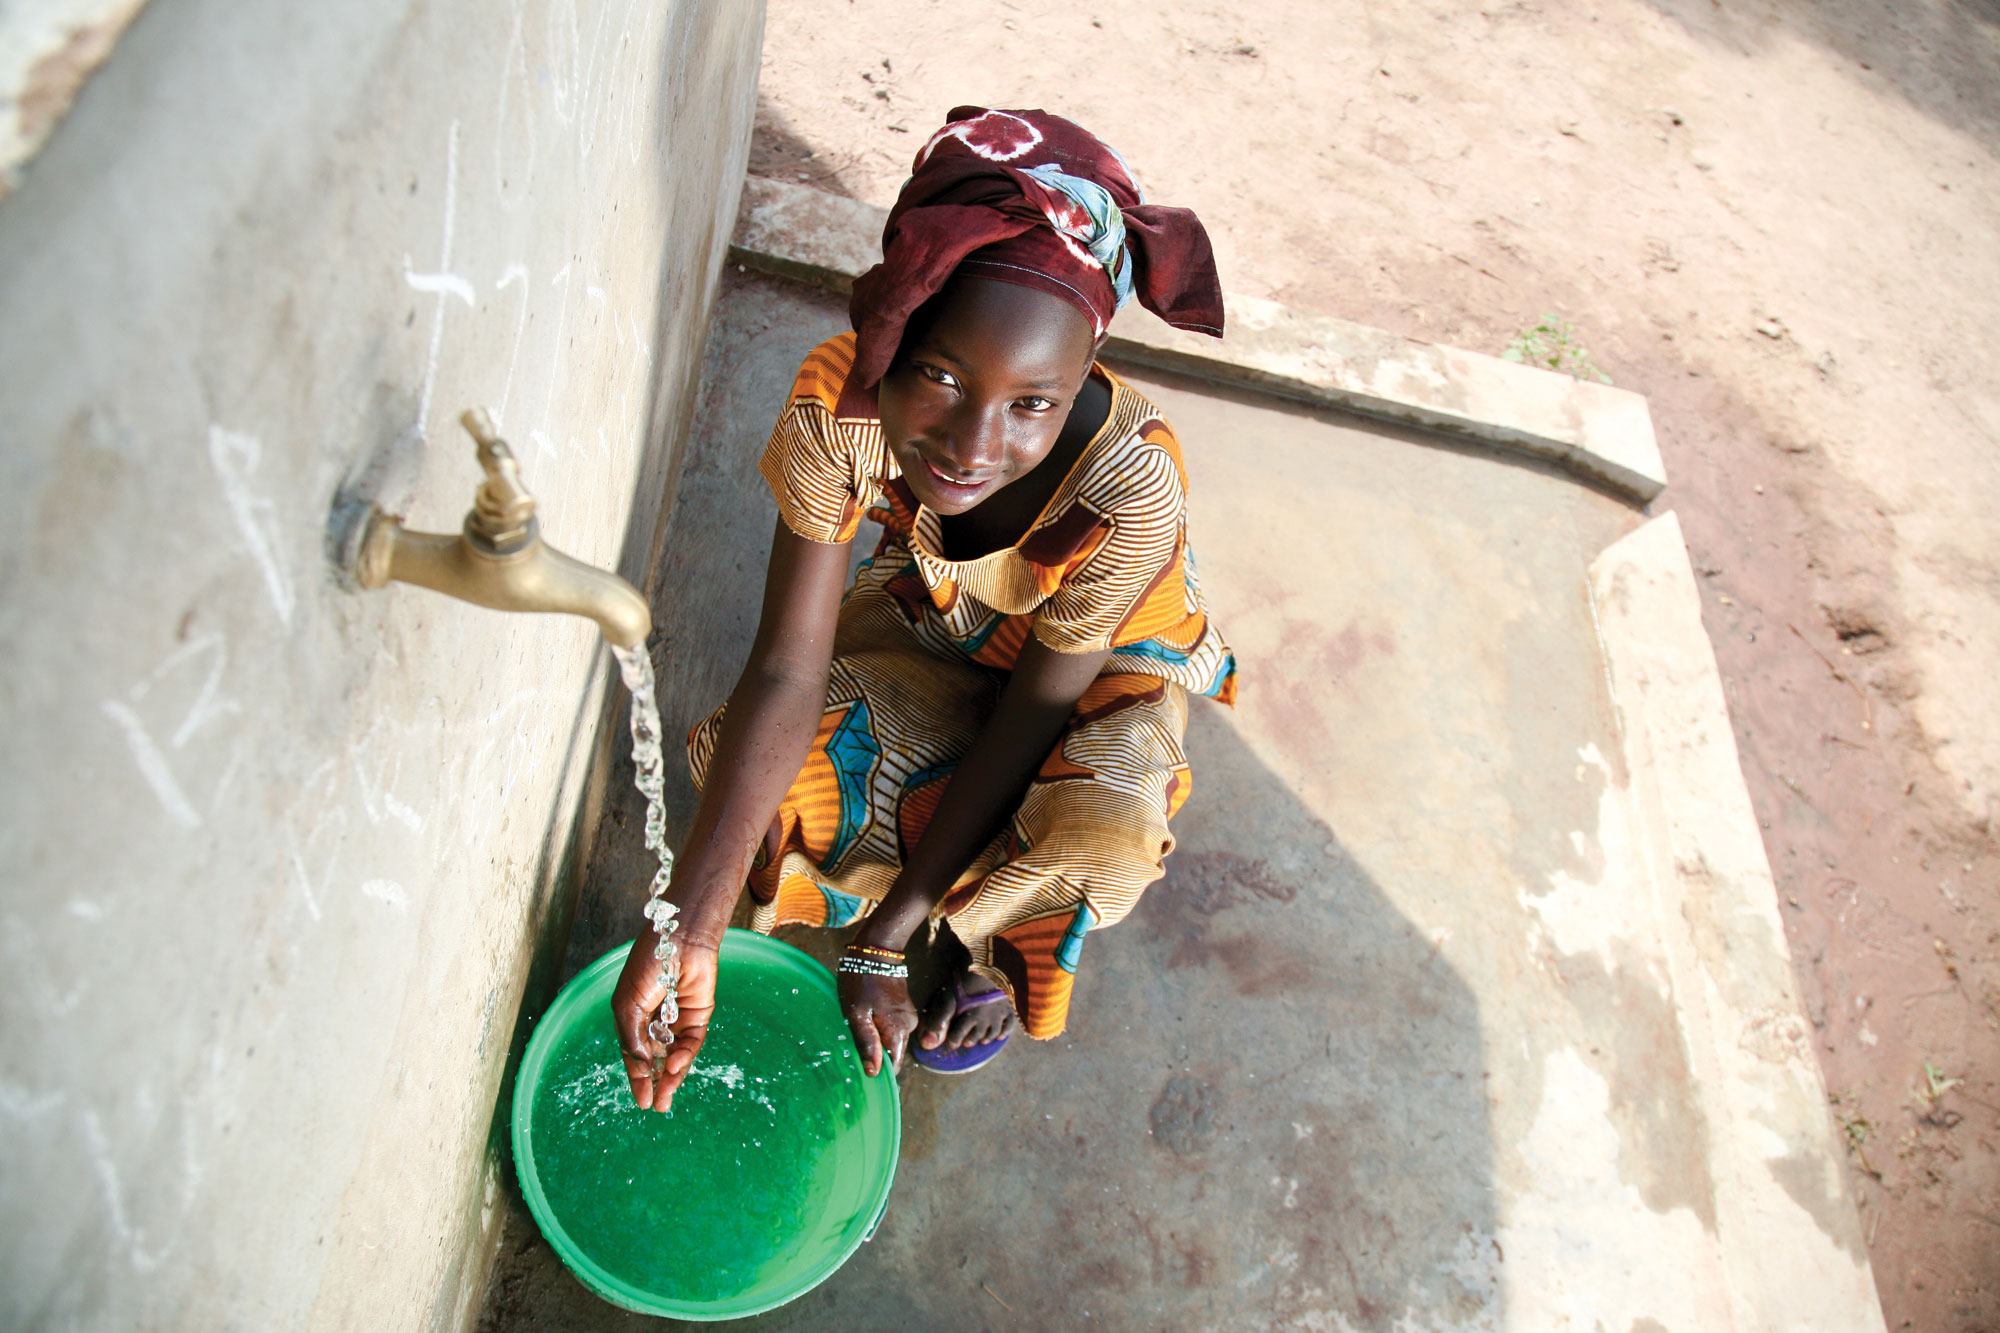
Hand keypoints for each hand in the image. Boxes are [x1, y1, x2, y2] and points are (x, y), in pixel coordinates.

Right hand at [612, 930, 717, 1111]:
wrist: (678, 939)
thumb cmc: (647, 965)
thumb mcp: (628, 1005)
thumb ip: (632, 1037)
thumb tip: (641, 1066)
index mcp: (635, 1018)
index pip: (636, 1055)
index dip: (638, 1078)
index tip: (641, 1101)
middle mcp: (657, 1022)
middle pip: (657, 1060)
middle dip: (657, 1083)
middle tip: (656, 1106)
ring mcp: (678, 1020)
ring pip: (676, 1055)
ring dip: (672, 1076)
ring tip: (666, 1098)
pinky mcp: (699, 1016)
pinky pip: (692, 1042)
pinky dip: (684, 1056)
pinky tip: (675, 1066)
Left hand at [839, 969, 915, 1077]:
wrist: (875, 950)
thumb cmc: (862, 980)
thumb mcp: (857, 1013)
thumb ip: (866, 1042)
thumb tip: (873, 1072)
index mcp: (899, 1030)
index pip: (892, 1066)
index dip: (876, 1070)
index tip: (857, 1062)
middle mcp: (909, 1026)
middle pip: (891, 1053)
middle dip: (873, 1052)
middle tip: (852, 1039)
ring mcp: (907, 1017)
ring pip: (890, 1040)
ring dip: (874, 1039)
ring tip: (857, 1024)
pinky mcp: (903, 1010)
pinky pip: (891, 1028)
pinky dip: (878, 1028)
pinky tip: (864, 1017)